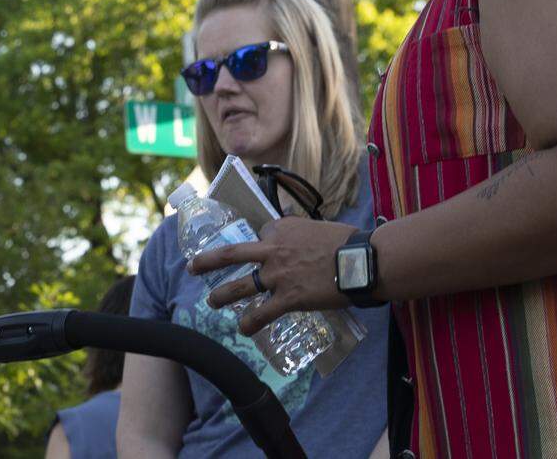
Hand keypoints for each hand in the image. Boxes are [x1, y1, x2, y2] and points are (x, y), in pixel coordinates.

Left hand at [188, 218, 356, 335]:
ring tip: (212, 302)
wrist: (363, 260)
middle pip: (232, 254)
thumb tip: (307, 235)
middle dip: (208, 261)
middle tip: (192, 267)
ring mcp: (278, 275)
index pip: (263, 234)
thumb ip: (305, 232)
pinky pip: (262, 313)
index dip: (263, 244)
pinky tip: (243, 330)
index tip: (265, 252)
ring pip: (241, 285)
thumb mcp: (320, 227)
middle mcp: (274, 249)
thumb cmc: (349, 242)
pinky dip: (250, 322)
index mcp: (282, 228)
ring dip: (223, 295)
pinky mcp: (289, 298)